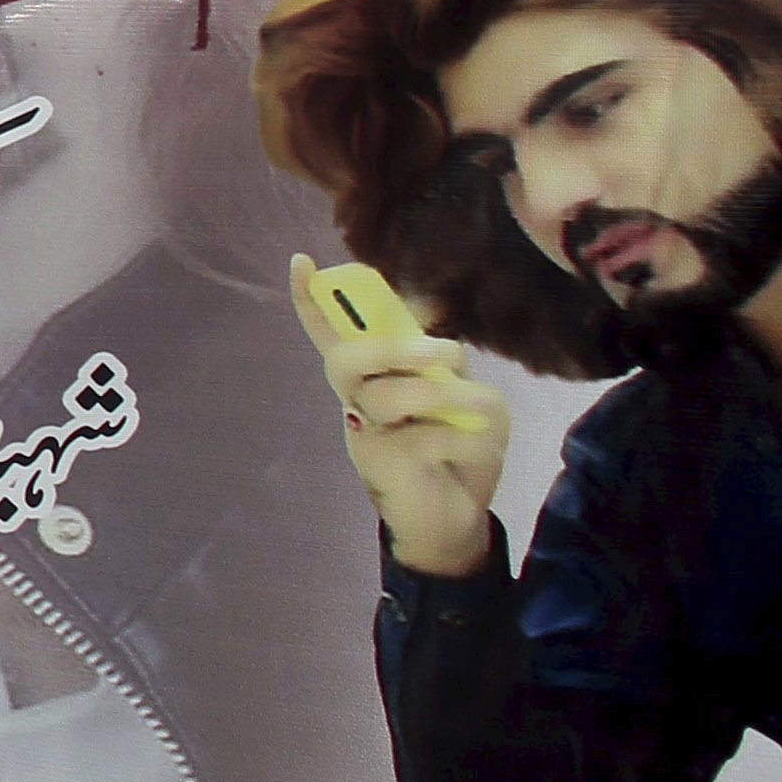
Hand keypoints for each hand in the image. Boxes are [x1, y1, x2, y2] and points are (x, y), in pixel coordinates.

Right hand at [291, 251, 504, 574]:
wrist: (453, 520)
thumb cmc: (455, 451)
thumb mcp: (463, 398)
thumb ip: (447, 370)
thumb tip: (444, 344)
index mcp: (373, 380)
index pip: (331, 336)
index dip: (312, 302)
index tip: (302, 261)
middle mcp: (357, 403)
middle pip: (346, 362)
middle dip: (393, 348)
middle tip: (443, 352)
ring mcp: (365, 435)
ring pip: (390, 397)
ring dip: (446, 396)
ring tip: (478, 408)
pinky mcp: (385, 466)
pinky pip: (429, 437)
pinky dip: (471, 438)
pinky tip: (479, 448)